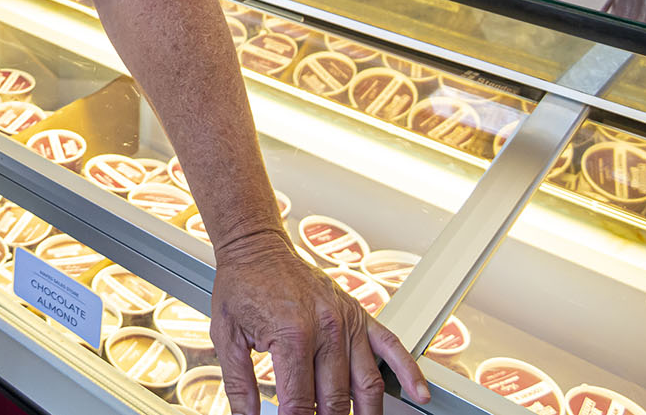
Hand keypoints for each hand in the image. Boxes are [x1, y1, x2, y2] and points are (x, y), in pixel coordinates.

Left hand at [211, 230, 428, 414]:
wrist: (257, 247)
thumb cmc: (242, 286)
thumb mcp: (227, 337)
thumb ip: (239, 385)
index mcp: (292, 336)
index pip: (299, 403)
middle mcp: (327, 330)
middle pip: (336, 400)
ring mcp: (348, 322)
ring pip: (367, 385)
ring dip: (366, 414)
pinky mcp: (360, 315)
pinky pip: (391, 346)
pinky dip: (409, 372)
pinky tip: (419, 393)